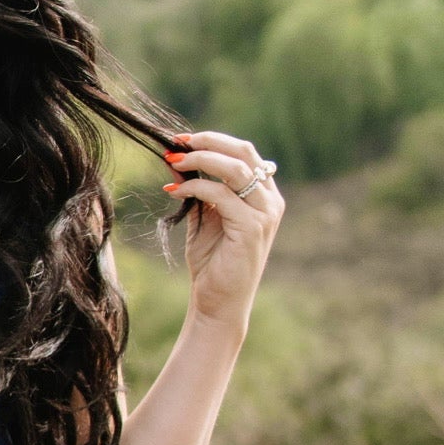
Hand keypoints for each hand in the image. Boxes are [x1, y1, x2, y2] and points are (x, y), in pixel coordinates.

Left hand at [163, 131, 283, 319]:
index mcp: (263, 196)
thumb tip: (177, 160)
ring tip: (173, 162)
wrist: (219, 304)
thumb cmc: (213, 263)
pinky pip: (222, 195)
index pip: (243, 153)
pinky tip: (174, 192)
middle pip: (243, 152)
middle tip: (177, 143)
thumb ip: (197, 190)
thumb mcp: (203, 218)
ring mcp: (265, 214)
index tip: (182, 140)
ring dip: (200, 160)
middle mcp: (270, 201)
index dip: (213, 140)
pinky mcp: (252, 228)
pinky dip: (196, 187)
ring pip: (235, 168)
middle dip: (208, 141)